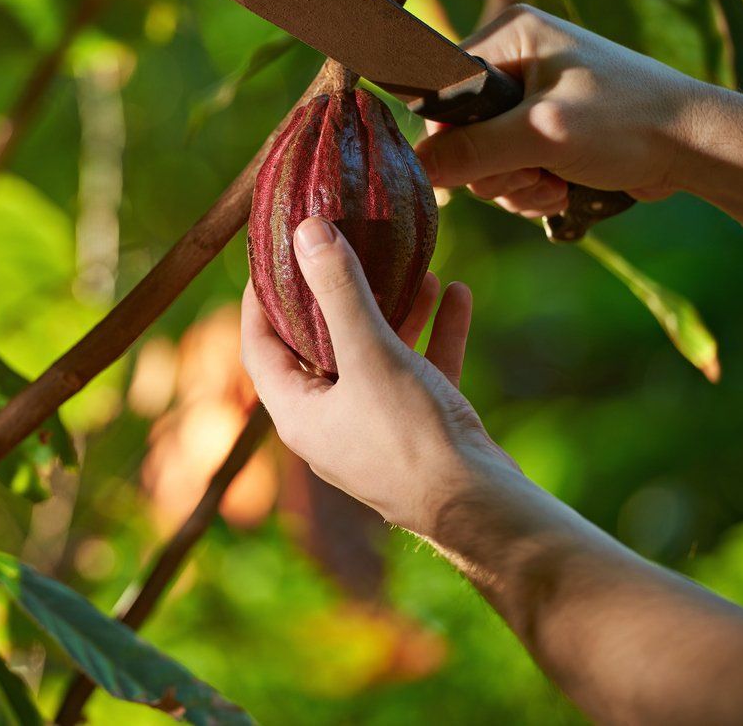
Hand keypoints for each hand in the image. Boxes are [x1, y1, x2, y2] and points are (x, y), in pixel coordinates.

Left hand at [240, 216, 517, 536]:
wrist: (482, 511)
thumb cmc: (412, 438)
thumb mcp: (371, 353)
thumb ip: (338, 291)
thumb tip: (305, 231)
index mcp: (298, 413)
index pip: (259, 345)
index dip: (260, 297)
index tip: (272, 253)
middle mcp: (330, 423)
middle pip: (320, 346)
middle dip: (337, 295)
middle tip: (344, 248)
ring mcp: (375, 429)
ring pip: (376, 356)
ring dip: (393, 311)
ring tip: (414, 266)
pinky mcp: (420, 431)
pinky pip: (419, 372)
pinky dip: (433, 335)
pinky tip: (456, 293)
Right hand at [414, 4, 709, 216]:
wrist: (696, 146)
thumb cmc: (628, 122)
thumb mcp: (543, 134)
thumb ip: (473, 151)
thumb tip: (416, 168)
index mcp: (509, 36)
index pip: (441, 92)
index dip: (450, 139)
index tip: (485, 163)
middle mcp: (515, 62)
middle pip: (460, 134)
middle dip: (494, 169)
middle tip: (535, 173)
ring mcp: (530, 100)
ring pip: (484, 160)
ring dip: (514, 186)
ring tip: (554, 185)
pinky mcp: (545, 132)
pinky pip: (509, 170)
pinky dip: (530, 189)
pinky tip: (561, 190)